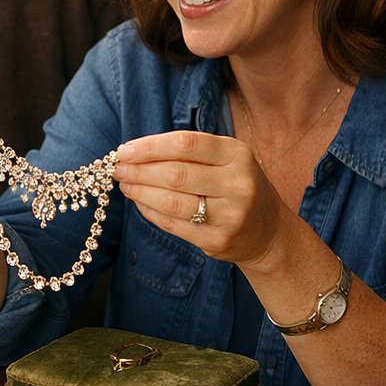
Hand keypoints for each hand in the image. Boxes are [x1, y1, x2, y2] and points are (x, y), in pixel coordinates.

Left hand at [113, 129, 291, 267]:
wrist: (268, 232)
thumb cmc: (236, 187)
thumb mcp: (225, 161)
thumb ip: (188, 153)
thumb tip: (134, 152)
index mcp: (237, 155)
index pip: (186, 144)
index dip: (150, 147)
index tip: (124, 150)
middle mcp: (238, 184)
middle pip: (176, 174)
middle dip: (139, 170)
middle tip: (117, 169)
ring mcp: (230, 215)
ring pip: (172, 202)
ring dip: (141, 193)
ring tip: (125, 185)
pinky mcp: (218, 241)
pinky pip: (174, 225)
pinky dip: (151, 213)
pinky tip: (140, 203)